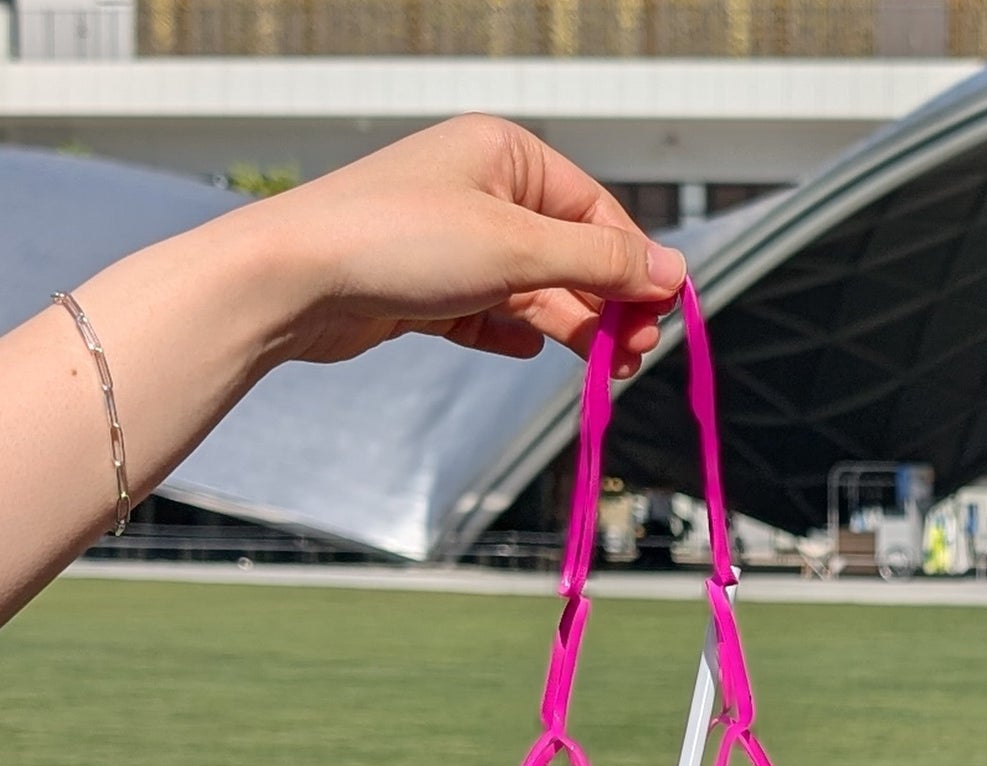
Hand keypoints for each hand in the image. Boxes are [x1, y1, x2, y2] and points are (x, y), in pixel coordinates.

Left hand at [241, 115, 684, 377]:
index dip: (636, 268)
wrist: (288, 280)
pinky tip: (529, 352)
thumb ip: (602, 262)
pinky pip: (491, 313)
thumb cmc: (398, 242)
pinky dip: (514, 334)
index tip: (663, 319)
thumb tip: (675, 272)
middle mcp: (482, 189)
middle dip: (607, 305)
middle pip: (572, 254)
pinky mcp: (427, 286)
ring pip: (535, 289)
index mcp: (507, 155)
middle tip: (634, 354)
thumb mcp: (519, 248)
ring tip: (604, 368)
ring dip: (571, 327)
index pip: (599, 214)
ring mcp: (453, 239)